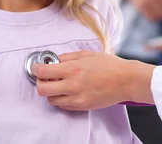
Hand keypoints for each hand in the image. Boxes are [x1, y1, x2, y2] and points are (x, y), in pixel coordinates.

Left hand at [33, 51, 155, 110]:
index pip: (42, 72)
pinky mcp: (82, 107)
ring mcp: (76, 99)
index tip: (36, 67)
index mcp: (73, 69)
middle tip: (45, 77)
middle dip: (40, 83)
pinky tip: (69, 90)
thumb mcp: (87, 54)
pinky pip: (63, 106)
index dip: (35, 69)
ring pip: (51, 100)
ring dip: (52, 92)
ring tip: (60, 84)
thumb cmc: (109, 65)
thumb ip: (68, 57)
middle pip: (42, 90)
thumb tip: (54, 60)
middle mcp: (72, 85)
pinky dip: (62, 98)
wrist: (126, 80)